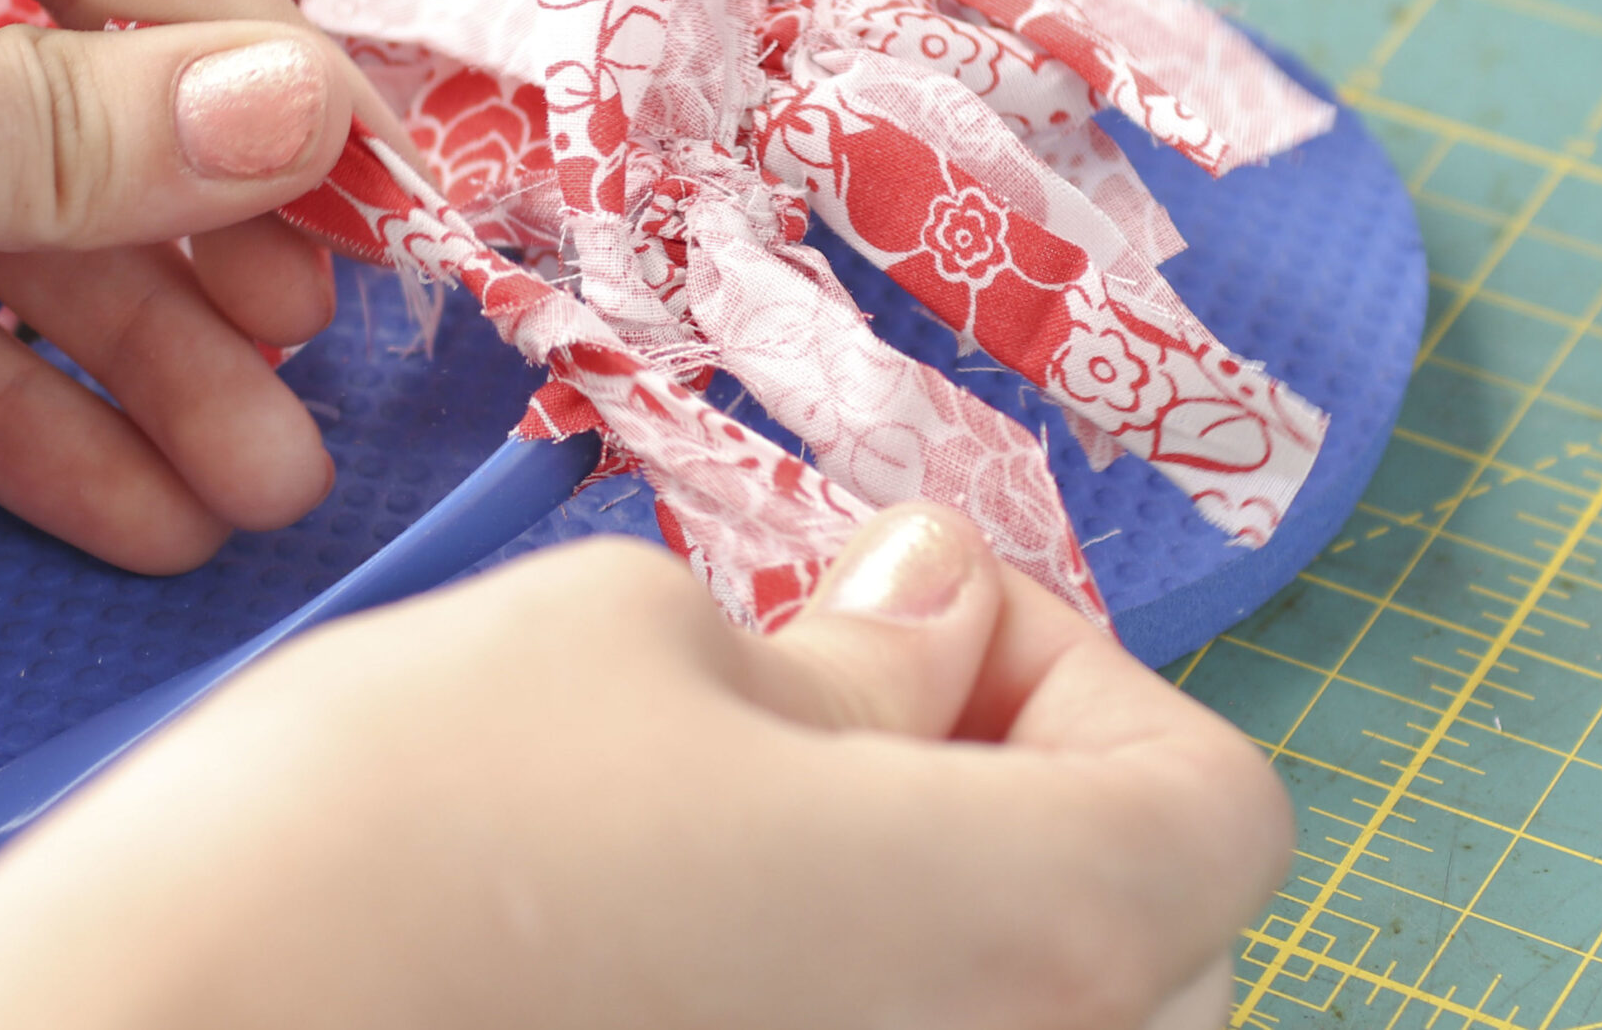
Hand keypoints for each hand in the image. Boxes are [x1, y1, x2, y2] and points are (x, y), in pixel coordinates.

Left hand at [0, 0, 384, 611]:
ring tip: (255, 469)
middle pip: (34, 56)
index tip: (360, 172)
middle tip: (319, 339)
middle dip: (181, 225)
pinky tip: (126, 493)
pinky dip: (3, 395)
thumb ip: (61, 121)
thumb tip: (299, 109)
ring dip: (120, 342)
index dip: (227, 40)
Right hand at [0, 505, 1291, 1029]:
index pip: (1211, 802)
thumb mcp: (624, 638)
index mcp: (1029, 933)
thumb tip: (930, 627)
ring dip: (921, 906)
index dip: (1071, 663)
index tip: (891, 610)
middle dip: (1012, 789)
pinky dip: (817, 999)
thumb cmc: (391, 829)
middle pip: (1142, 942)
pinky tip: (658, 944)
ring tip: (721, 825)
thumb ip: (838, 645)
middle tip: (818, 700)